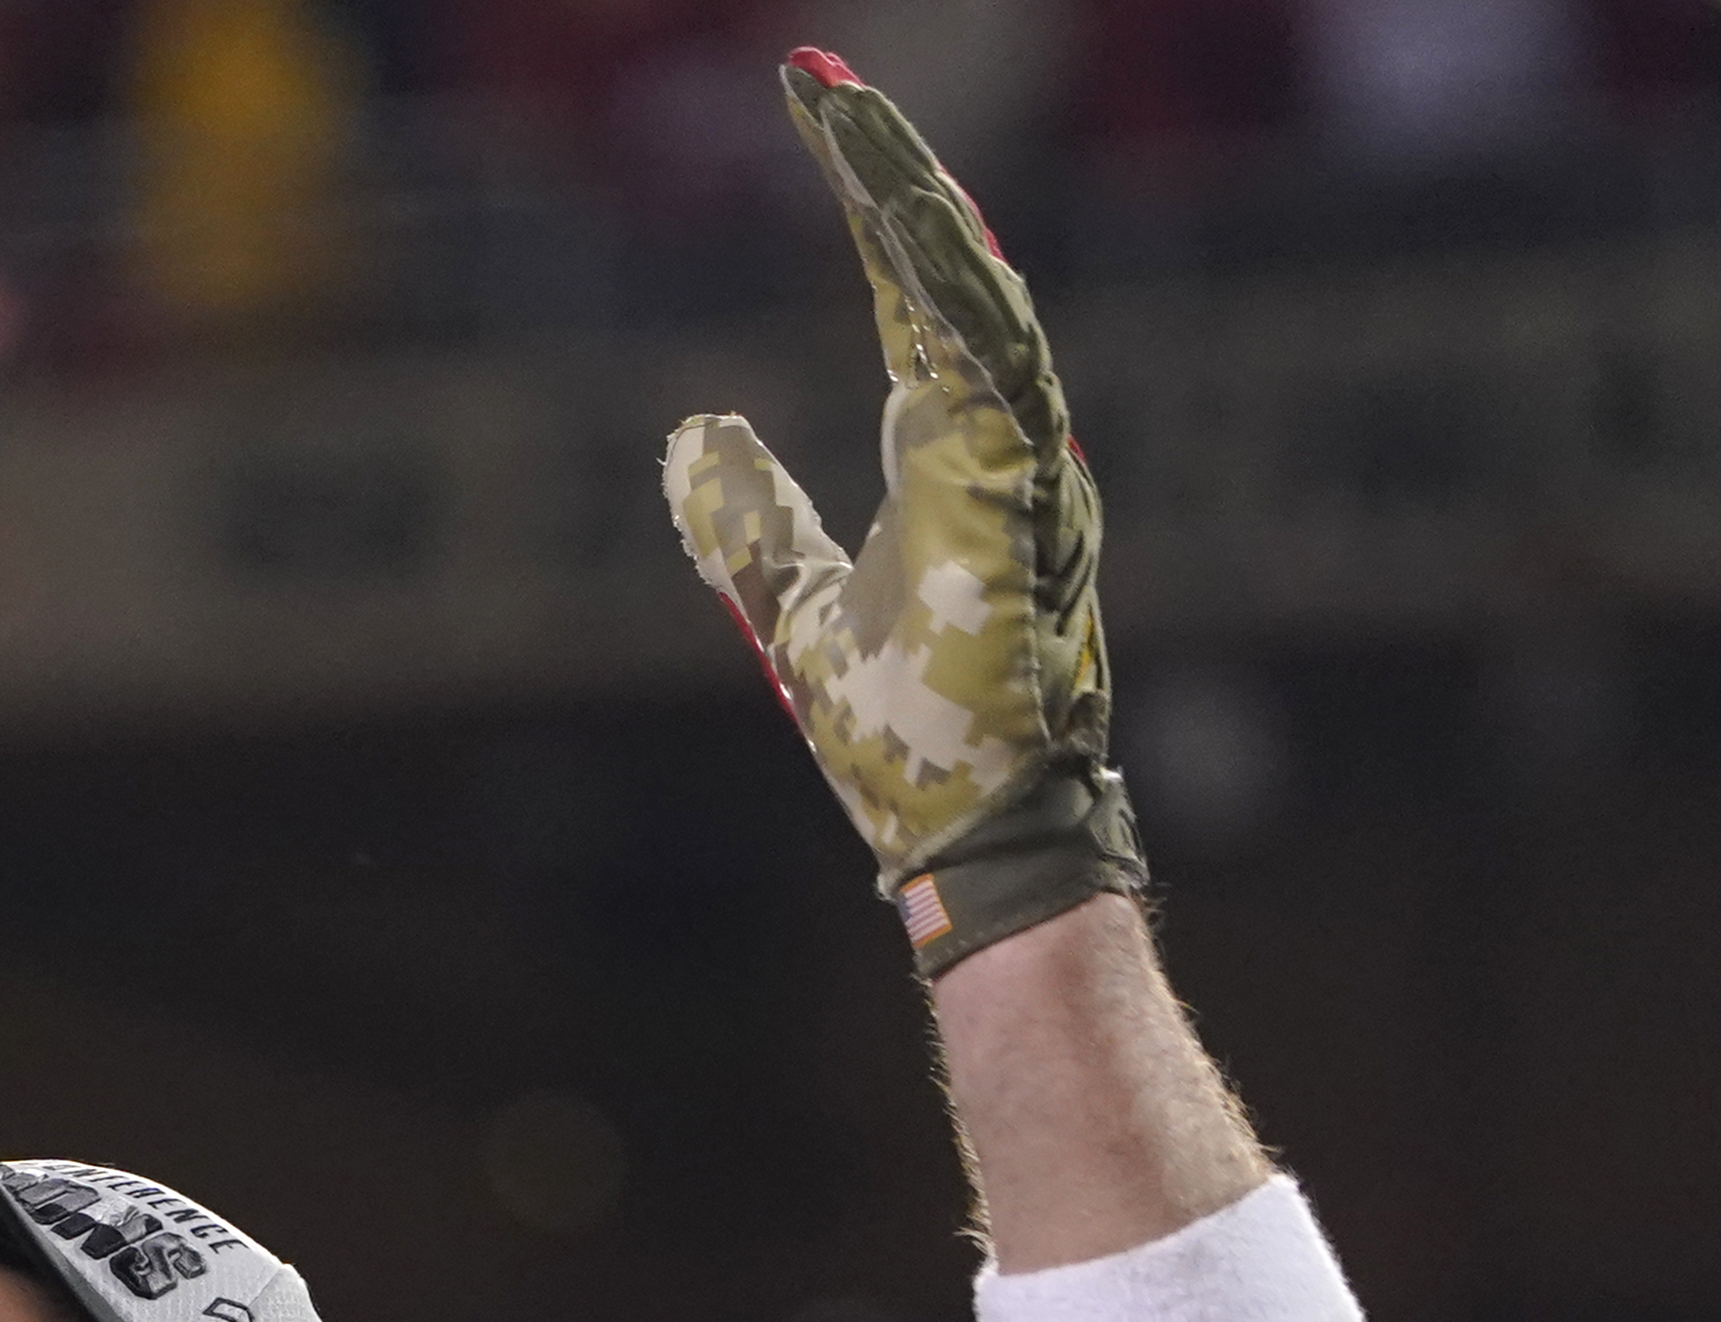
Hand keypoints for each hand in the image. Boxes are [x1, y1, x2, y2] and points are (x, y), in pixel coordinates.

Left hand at [663, 53, 1140, 974]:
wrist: (961, 840)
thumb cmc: (903, 743)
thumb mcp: (794, 608)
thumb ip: (751, 523)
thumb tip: (696, 431)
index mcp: (952, 453)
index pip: (911, 297)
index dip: (868, 203)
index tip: (817, 110)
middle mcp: (999, 442)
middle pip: (945, 273)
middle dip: (885, 172)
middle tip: (820, 83)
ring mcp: (1023, 470)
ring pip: (977, 303)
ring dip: (915, 212)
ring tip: (852, 124)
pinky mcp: (1024, 509)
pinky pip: (999, 375)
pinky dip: (958, 299)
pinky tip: (913, 226)